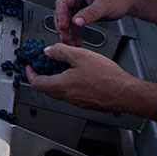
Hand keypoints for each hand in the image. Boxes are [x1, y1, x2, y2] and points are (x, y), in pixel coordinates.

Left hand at [27, 44, 147, 111]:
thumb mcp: (80, 56)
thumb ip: (61, 52)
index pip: (36, 83)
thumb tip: (48, 51)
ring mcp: (77, 102)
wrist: (126, 93)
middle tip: (44, 65)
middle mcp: (67, 97)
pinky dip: (68, 84)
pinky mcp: (87, 103)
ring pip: (59, 92)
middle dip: (42, 76)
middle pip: (46, 89)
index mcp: (61, 86)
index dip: (30, 73)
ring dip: (56, 79)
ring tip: (62, 66)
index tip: (30, 66)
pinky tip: (77, 74)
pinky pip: (71, 94)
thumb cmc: (106, 77)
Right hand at [53, 0, 132, 45]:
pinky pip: (74, 25)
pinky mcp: (82, 15)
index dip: (61, 15)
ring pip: (67, 20)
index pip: (63, 3)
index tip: (63, 26)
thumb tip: (76, 21)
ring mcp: (78, 7)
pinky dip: (75, 34)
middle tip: (65, 37)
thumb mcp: (103, 6)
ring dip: (67, 32)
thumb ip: (89, 14)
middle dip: (62, 26)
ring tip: (69, 41)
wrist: (127, 2)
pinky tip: (77, 41)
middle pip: (62, 13)